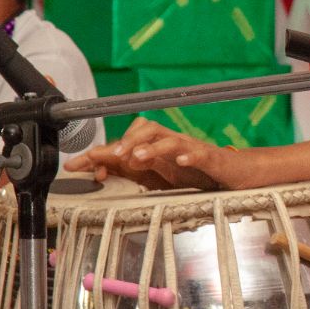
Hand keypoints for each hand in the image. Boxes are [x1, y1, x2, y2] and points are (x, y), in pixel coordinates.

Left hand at [65, 117, 234, 190]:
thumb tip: (101, 171)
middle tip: (111, 156)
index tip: (76, 164)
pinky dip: (190, 157)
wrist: (233, 174)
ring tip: (137, 157)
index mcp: (157, 149)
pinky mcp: (212, 159)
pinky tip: (181, 162)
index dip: (100, 153)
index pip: (125, 145)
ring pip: (170, 140)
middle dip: (126, 142)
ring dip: (152, 147)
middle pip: (147, 131)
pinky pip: (200, 154)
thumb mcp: (158, 177)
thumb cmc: (196, 174)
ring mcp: (192, 150)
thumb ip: (131, 172)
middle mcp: (172, 145)